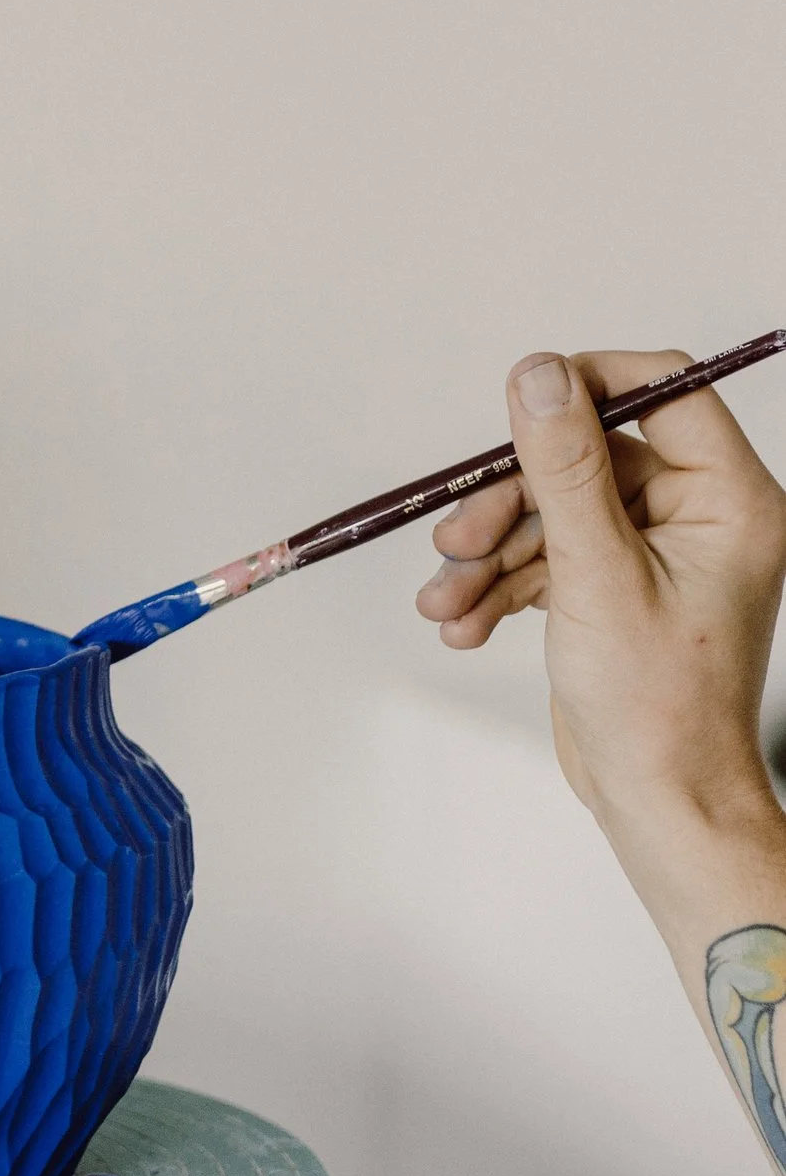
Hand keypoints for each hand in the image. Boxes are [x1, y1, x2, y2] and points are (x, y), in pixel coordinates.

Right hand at [415, 351, 785, 860]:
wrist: (657, 802)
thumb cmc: (656, 706)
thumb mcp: (597, 574)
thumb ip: (564, 467)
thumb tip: (539, 373)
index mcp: (729, 501)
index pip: (663, 391)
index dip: (588, 385)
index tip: (520, 403)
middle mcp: (698, 516)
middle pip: (586, 457)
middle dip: (510, 500)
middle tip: (456, 540)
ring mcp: (654, 553)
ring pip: (555, 508)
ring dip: (489, 551)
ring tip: (447, 600)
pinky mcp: (614, 586)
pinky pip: (548, 554)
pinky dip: (500, 583)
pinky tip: (464, 624)